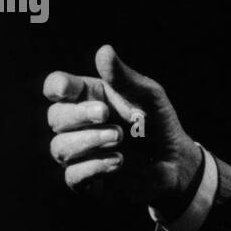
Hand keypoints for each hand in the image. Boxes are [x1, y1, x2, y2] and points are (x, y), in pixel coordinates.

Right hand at [44, 44, 201, 209]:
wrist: (175, 162)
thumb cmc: (158, 122)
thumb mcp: (148, 95)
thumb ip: (124, 77)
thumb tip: (104, 50)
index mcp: (88, 97)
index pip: (56, 88)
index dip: (56, 87)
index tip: (68, 90)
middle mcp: (78, 124)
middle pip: (55, 117)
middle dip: (79, 116)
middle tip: (106, 115)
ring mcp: (80, 153)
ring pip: (60, 148)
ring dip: (88, 142)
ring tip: (119, 139)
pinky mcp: (87, 180)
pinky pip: (73, 176)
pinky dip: (93, 168)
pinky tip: (117, 162)